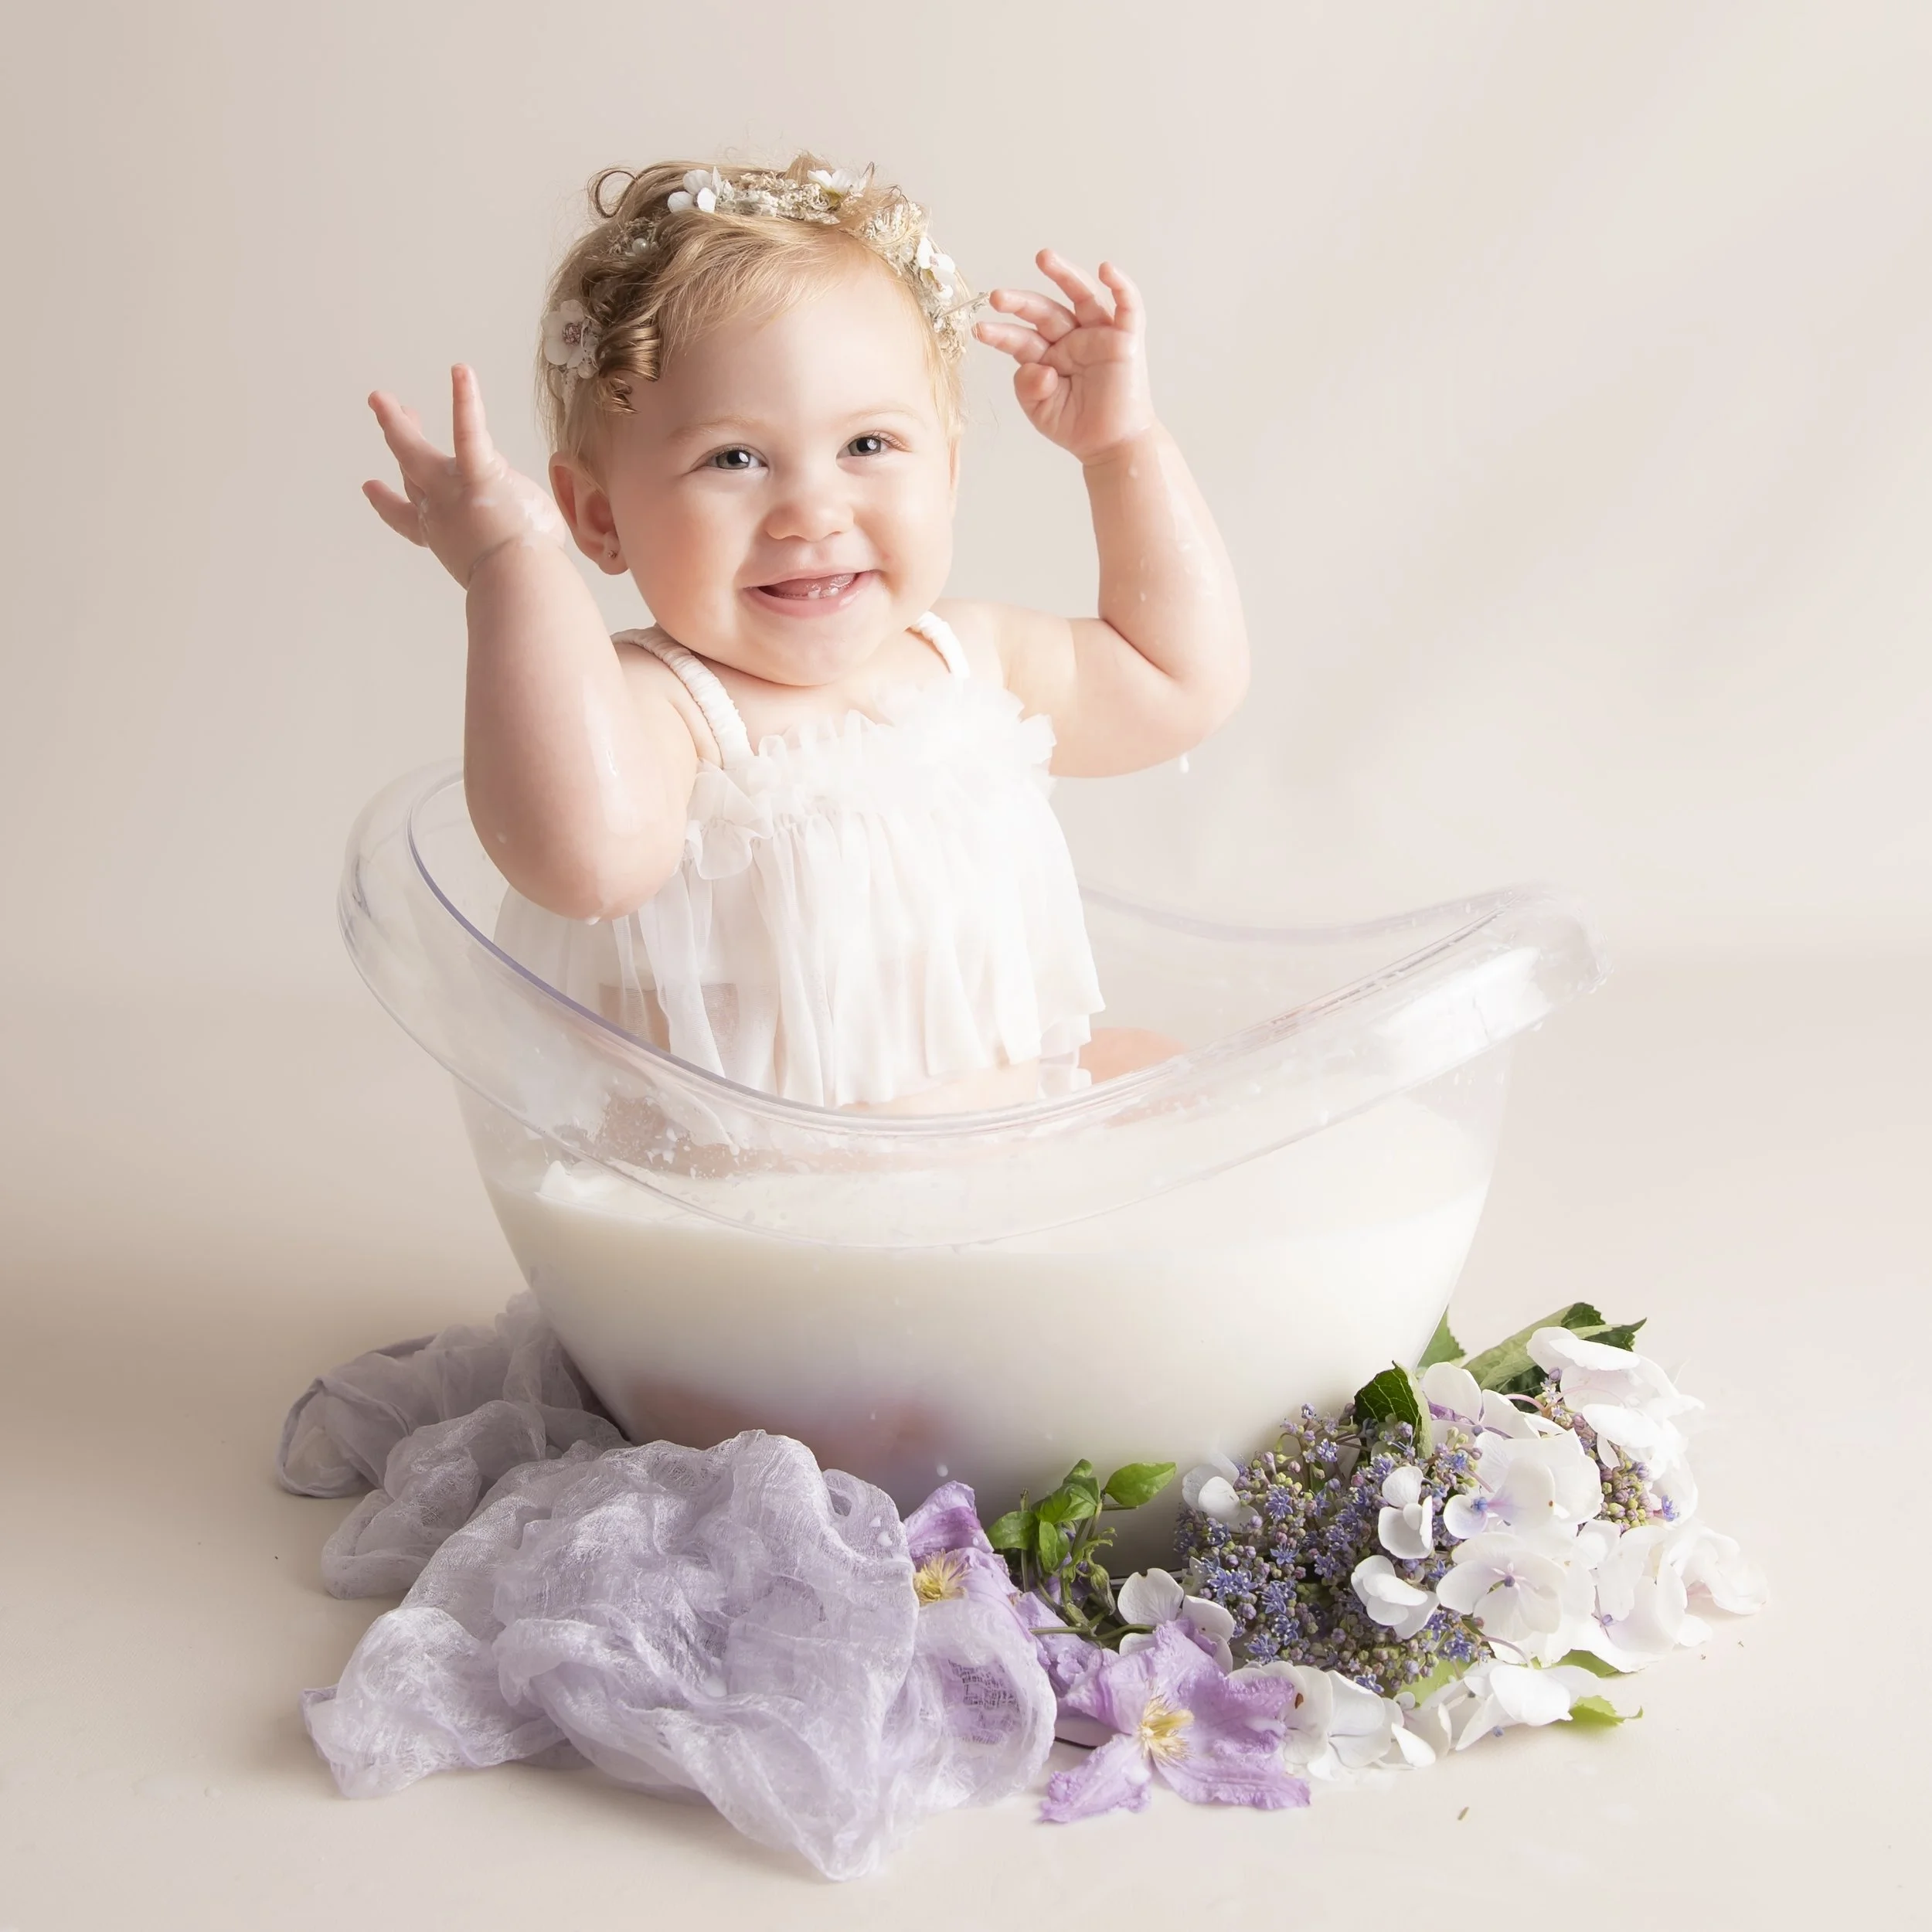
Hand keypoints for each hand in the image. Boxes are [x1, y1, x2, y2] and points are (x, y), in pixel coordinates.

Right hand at [363, 365, 570, 585]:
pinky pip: (467, 430)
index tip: (371, 488)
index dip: (388, 503)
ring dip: (397, 423)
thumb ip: (507, 546)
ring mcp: (453, 491)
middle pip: (411, 472)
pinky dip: (465, 400)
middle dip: (398, 440)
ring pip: (414, 452)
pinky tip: (460, 371)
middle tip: (387, 413)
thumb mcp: (507, 567)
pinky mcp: (478, 473)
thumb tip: (530, 546)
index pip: (410, 520)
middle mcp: (440, 512)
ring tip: (383, 399)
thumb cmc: (523, 586)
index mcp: (444, 537)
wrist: (518, 585)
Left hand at [975, 251, 1154, 464]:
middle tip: (997, 296)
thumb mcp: (1040, 410)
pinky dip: (1120, 284)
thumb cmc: (1076, 425)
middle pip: (1045, 311)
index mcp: (1047, 354)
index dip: (1002, 334)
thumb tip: (1041, 368)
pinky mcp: (1126, 337)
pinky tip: (1106, 269)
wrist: (1112, 446)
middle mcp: (1071, 338)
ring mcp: (1098, 335)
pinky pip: (1128, 305)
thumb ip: (1028, 387)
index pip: (1022, 337)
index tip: (980, 330)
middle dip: (1021, 302)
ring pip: (1082, 295)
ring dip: (1064, 274)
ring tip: (1043, 257)